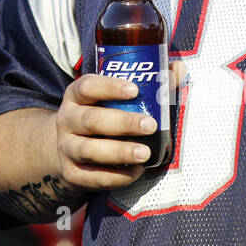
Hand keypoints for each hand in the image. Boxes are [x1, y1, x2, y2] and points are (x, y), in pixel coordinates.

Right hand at [54, 62, 182, 192]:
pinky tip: (135, 171)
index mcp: (76, 96)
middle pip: (90, 120)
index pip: (87, 86)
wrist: (69, 150)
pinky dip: (116, 176)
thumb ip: (147, 84)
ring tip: (145, 153)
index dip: (110, 87)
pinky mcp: (71, 173)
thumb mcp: (113, 99)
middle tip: (150, 125)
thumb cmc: (101, 117)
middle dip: (122, 123)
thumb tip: (178, 68)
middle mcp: (67, 120)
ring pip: (89, 150)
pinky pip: (92, 177)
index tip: (135, 89)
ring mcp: (67, 147)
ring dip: (119, 151)